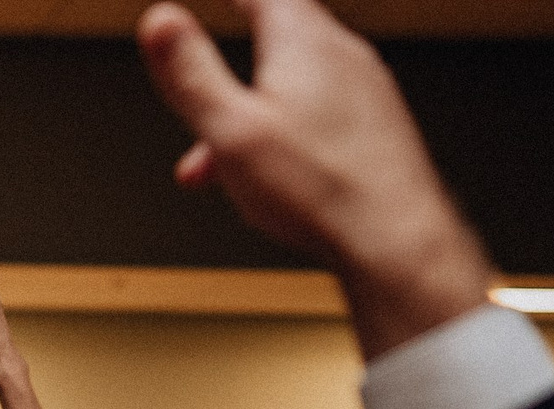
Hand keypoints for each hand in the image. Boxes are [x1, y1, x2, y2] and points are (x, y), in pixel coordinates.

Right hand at [137, 0, 489, 359]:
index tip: (223, 1)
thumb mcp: (230, 129)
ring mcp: (367, 89)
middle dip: (235, 63)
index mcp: (304, 40)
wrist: (394, 239)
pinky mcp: (377, 125)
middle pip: (280, 33)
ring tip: (221, 161)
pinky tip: (274, 172)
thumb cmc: (320, 189)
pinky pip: (321, 111)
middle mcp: (343, 53)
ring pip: (297, 82)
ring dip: (254, 111)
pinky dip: (287, 129)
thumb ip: (190, 72)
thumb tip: (159, 21)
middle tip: (201, 85)